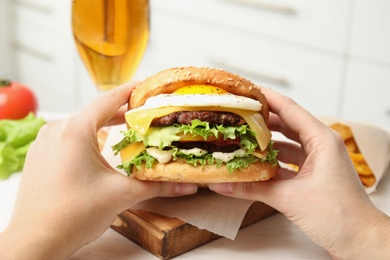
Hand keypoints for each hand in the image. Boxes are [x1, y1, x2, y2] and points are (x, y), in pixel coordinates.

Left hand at [0, 83, 197, 258]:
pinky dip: (88, 138)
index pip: (109, 100)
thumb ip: (156, 186)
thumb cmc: (72, 216)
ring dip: (104, 126)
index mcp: (75, 130)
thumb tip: (186, 186)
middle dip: (122, 113)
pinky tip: (101, 149)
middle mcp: (56, 130)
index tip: (147, 86)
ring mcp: (45, 143)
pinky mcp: (40, 156)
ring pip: (81, 125)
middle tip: (145, 114)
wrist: (36, 242)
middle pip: (96, 112)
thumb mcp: (121, 195)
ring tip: (127, 130)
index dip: (131, 91)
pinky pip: (68, 137)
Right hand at [209, 88, 389, 257]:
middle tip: (239, 116)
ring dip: (266, 143)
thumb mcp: (290, 198)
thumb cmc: (339, 215)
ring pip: (287, 143)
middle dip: (262, 120)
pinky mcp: (313, 176)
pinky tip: (255, 164)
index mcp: (322, 140)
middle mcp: (321, 146)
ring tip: (242, 139)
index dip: (267, 98)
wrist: (358, 241)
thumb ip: (253, 189)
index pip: (290, 109)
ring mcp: (318, 161)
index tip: (247, 92)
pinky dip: (272, 162)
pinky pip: (288, 161)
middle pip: (287, 124)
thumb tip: (225, 184)